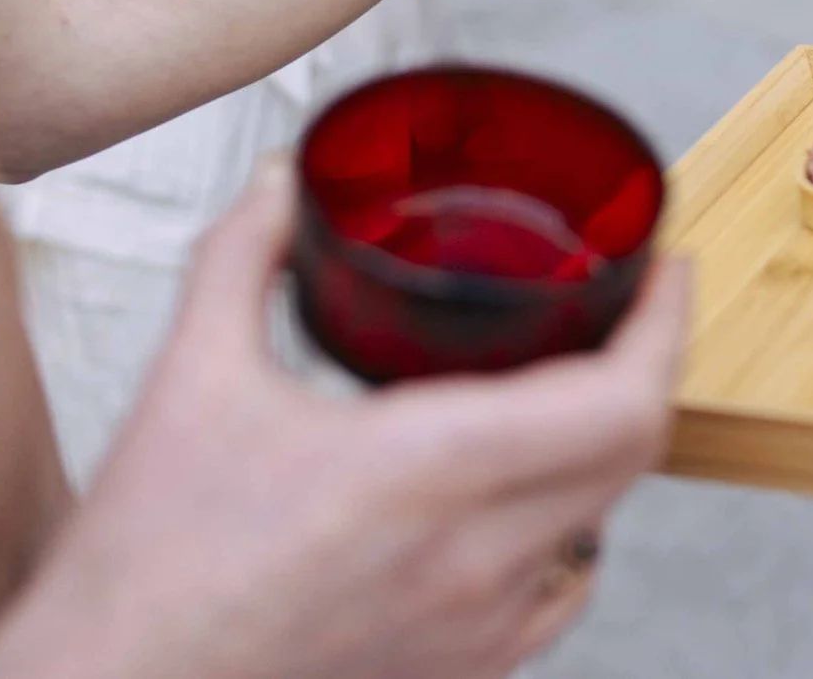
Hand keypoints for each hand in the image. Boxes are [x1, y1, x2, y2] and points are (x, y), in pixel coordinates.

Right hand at [0, 162, 686, 678]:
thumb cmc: (145, 567)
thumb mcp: (190, 381)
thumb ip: (241, 261)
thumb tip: (284, 183)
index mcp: (426, 470)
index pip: (620, 400)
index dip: (668, 327)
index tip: (668, 271)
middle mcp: (474, 556)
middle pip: (635, 453)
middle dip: (648, 367)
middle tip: (633, 310)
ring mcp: (476, 627)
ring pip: (605, 521)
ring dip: (608, 450)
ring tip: (580, 388)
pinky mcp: (460, 674)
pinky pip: (560, 593)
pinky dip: (569, 533)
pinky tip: (528, 500)